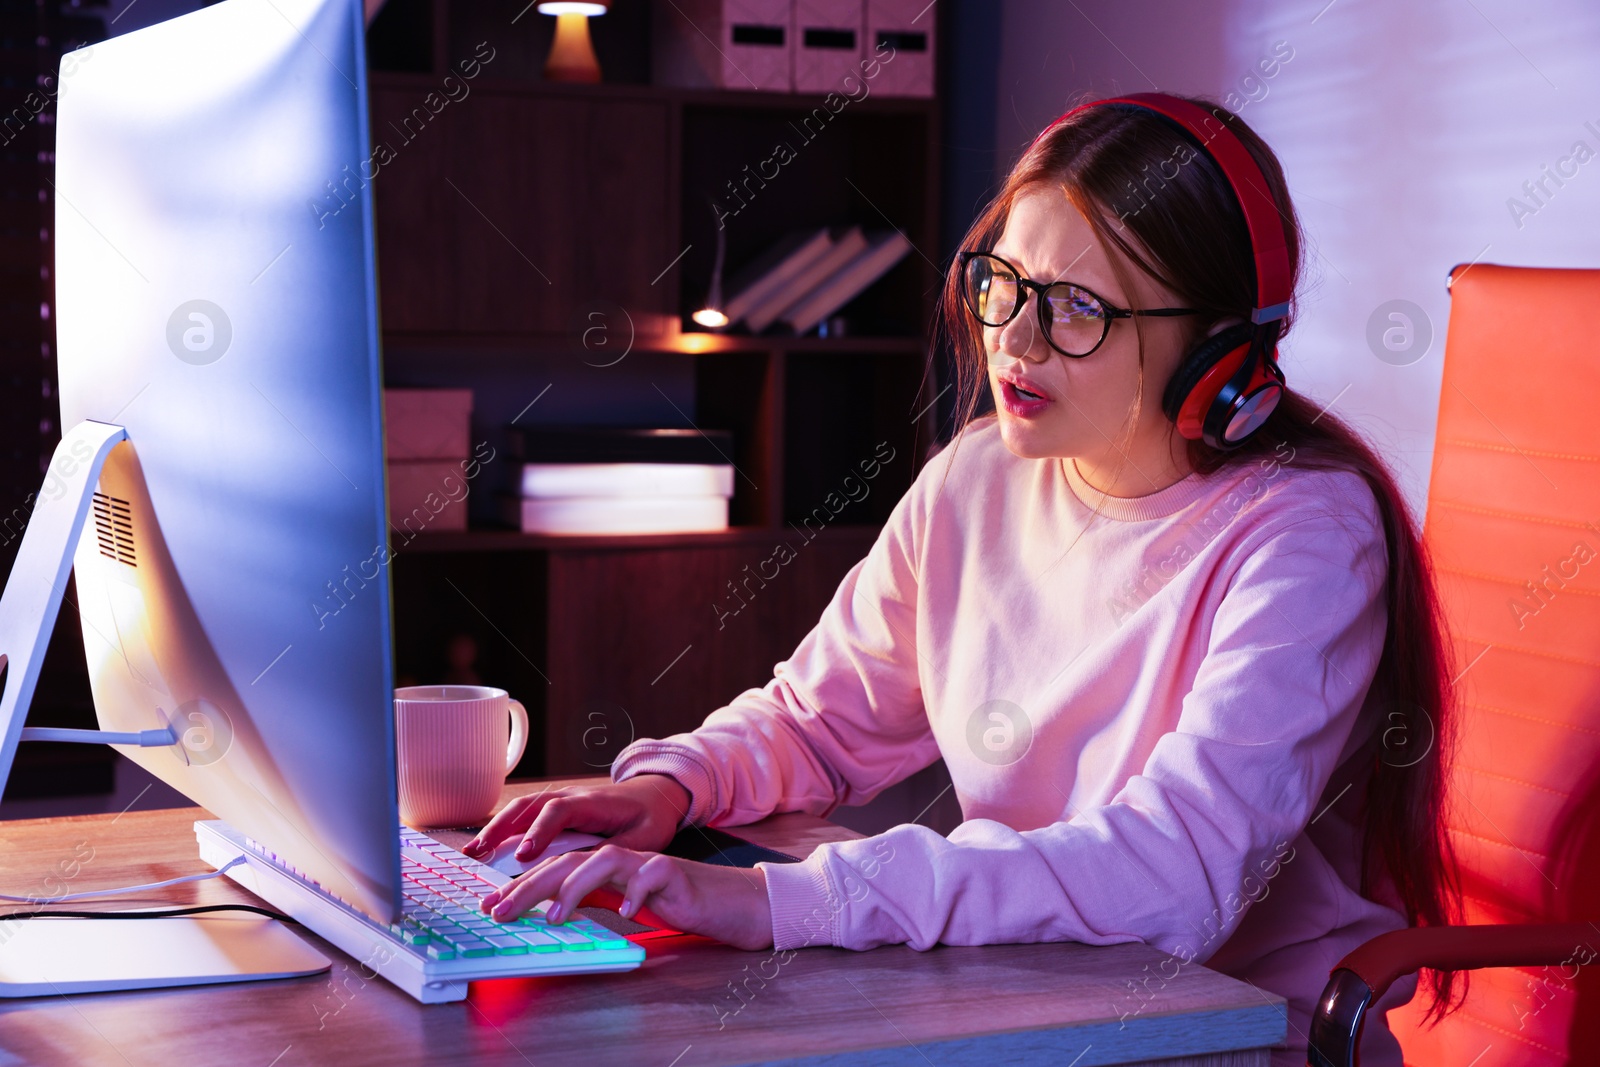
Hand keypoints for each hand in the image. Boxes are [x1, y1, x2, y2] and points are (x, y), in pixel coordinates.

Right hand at [459, 774, 690, 862]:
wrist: (655, 795)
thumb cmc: (649, 818)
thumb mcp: (642, 839)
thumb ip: (614, 852)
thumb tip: (585, 871)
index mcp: (591, 802)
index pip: (558, 812)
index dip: (539, 832)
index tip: (523, 855)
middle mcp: (569, 797)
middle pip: (528, 807)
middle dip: (501, 831)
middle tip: (478, 855)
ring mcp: (559, 801)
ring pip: (520, 810)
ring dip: (494, 829)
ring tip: (471, 853)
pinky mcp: (554, 810)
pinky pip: (523, 816)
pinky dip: (501, 829)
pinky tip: (484, 848)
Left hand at [479, 844, 774, 950]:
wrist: (723, 900)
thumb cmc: (672, 901)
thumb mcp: (620, 901)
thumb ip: (590, 899)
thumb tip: (549, 909)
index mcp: (603, 866)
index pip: (555, 869)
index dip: (521, 886)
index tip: (491, 907)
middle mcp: (619, 858)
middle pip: (569, 861)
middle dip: (531, 884)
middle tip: (503, 911)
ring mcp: (645, 862)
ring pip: (604, 860)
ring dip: (576, 886)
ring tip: (556, 915)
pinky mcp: (673, 871)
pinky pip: (651, 876)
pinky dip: (636, 892)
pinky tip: (626, 912)